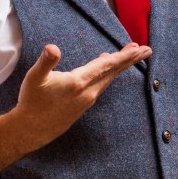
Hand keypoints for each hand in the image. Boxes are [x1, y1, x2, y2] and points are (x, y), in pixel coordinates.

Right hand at [13, 42, 151, 148]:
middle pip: (113, 72)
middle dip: (131, 60)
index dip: (122, 56)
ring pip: (108, 79)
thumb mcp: (35, 78)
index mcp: (79, 82)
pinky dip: (108, 74)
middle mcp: (88, 92)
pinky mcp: (83, 105)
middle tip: (147, 50)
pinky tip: (106, 69)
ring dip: (120, 66)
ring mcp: (87, 100)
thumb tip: (52, 48)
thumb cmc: (32, 102)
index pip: (106, 66)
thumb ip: (46, 62)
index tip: (138, 49)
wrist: (30, 130)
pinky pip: (101, 85)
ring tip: (132, 56)